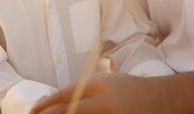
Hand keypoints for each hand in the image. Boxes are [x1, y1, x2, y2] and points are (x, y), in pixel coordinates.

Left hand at [30, 73, 154, 113]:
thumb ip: (81, 90)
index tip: (32, 112)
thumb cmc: (128, 89)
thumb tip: (54, 103)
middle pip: (66, 113)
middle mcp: (103, 103)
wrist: (161, 100)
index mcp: (97, 85)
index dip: (44, 106)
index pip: (63, 97)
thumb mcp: (103, 81)